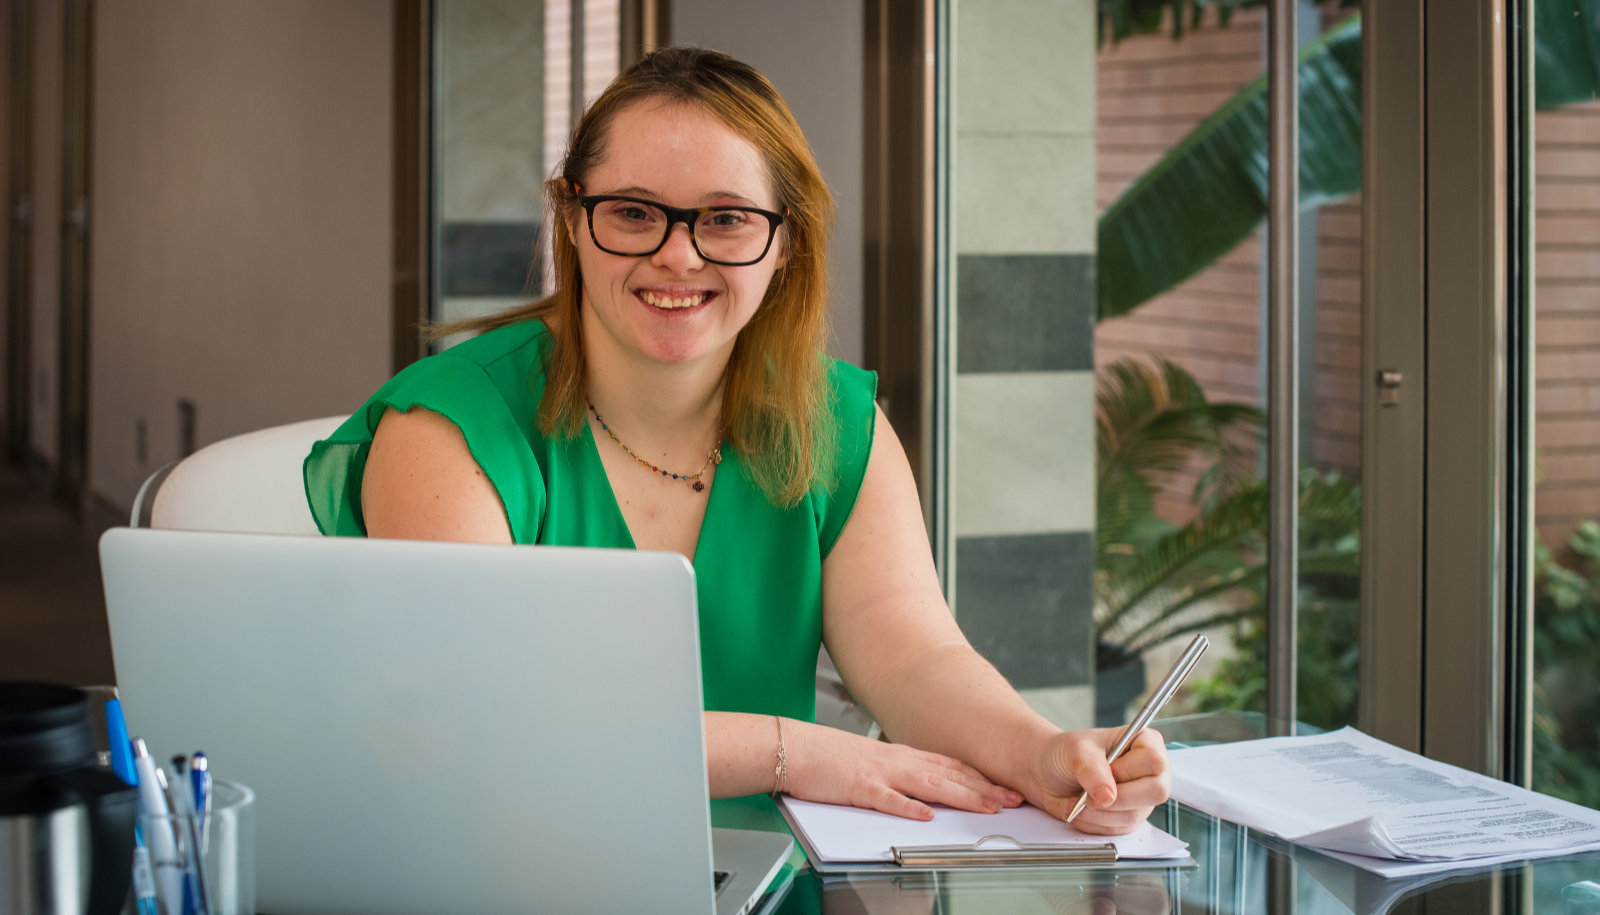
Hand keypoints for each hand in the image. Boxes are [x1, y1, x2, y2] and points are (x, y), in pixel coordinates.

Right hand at [785, 720, 1022, 820]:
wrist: (794, 747)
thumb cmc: (829, 758)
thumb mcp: (873, 762)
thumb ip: (900, 775)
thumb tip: (925, 793)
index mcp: (901, 756)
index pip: (950, 766)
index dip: (980, 778)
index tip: (1004, 789)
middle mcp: (896, 761)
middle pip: (948, 775)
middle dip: (984, 788)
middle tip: (1012, 799)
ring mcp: (879, 773)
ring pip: (928, 784)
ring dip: (961, 796)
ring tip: (987, 807)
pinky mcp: (858, 787)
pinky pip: (887, 798)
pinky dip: (908, 807)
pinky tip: (927, 815)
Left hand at [1023, 727, 1170, 835]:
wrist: (1048, 772)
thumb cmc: (1066, 752)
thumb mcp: (1076, 751)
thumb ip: (1093, 770)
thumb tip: (1109, 796)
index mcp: (1144, 742)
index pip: (1154, 761)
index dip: (1128, 771)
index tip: (1107, 771)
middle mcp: (1149, 771)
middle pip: (1156, 792)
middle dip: (1117, 798)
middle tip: (1090, 795)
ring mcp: (1141, 797)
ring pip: (1134, 815)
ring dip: (1098, 813)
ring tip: (1076, 800)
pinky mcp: (1129, 817)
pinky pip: (1118, 829)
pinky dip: (1093, 823)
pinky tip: (1079, 809)